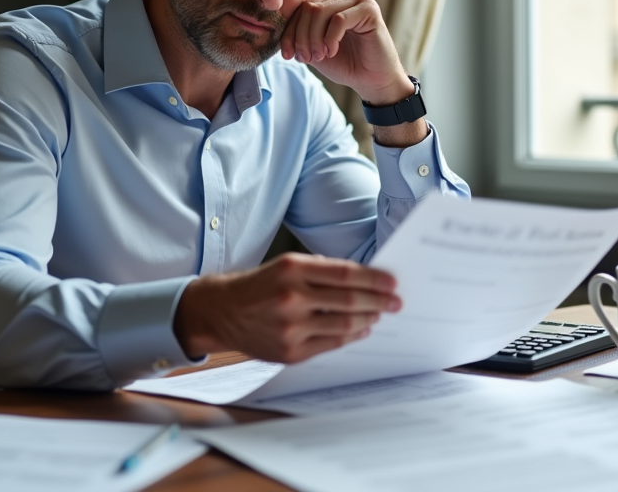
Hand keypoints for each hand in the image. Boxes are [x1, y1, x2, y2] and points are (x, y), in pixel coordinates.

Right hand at [172, 253, 400, 362]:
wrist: (222, 312)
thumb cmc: (260, 286)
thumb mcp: (286, 266)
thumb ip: (322, 271)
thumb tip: (364, 280)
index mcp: (292, 270)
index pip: (345, 274)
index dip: (373, 279)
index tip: (391, 283)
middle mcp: (291, 298)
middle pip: (349, 301)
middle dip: (379, 302)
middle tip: (395, 302)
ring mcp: (291, 328)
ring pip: (344, 324)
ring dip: (368, 319)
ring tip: (379, 315)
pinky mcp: (290, 351)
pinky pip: (331, 344)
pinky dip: (351, 335)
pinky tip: (360, 329)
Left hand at [280, 0, 413, 105]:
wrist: (372, 81)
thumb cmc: (346, 64)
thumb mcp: (315, 48)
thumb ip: (300, 35)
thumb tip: (275, 29)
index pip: (303, 7)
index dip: (290, 31)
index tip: (287, 55)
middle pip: (309, 7)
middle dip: (301, 36)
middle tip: (306, 58)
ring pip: (320, 11)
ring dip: (314, 38)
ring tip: (320, 56)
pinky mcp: (370, 10)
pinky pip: (338, 19)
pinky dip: (330, 38)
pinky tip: (333, 51)